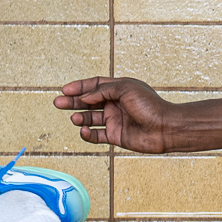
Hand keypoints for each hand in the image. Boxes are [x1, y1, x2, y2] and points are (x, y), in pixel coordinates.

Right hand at [55, 76, 174, 152]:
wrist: (164, 128)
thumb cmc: (149, 105)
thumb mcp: (124, 88)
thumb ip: (102, 91)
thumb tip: (85, 97)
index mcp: (119, 89)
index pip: (94, 85)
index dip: (79, 87)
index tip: (65, 89)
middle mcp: (115, 104)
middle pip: (88, 102)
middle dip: (73, 102)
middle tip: (58, 103)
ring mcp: (115, 120)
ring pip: (91, 118)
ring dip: (81, 118)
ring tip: (75, 118)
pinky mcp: (116, 136)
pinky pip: (97, 135)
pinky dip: (88, 134)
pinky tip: (84, 131)